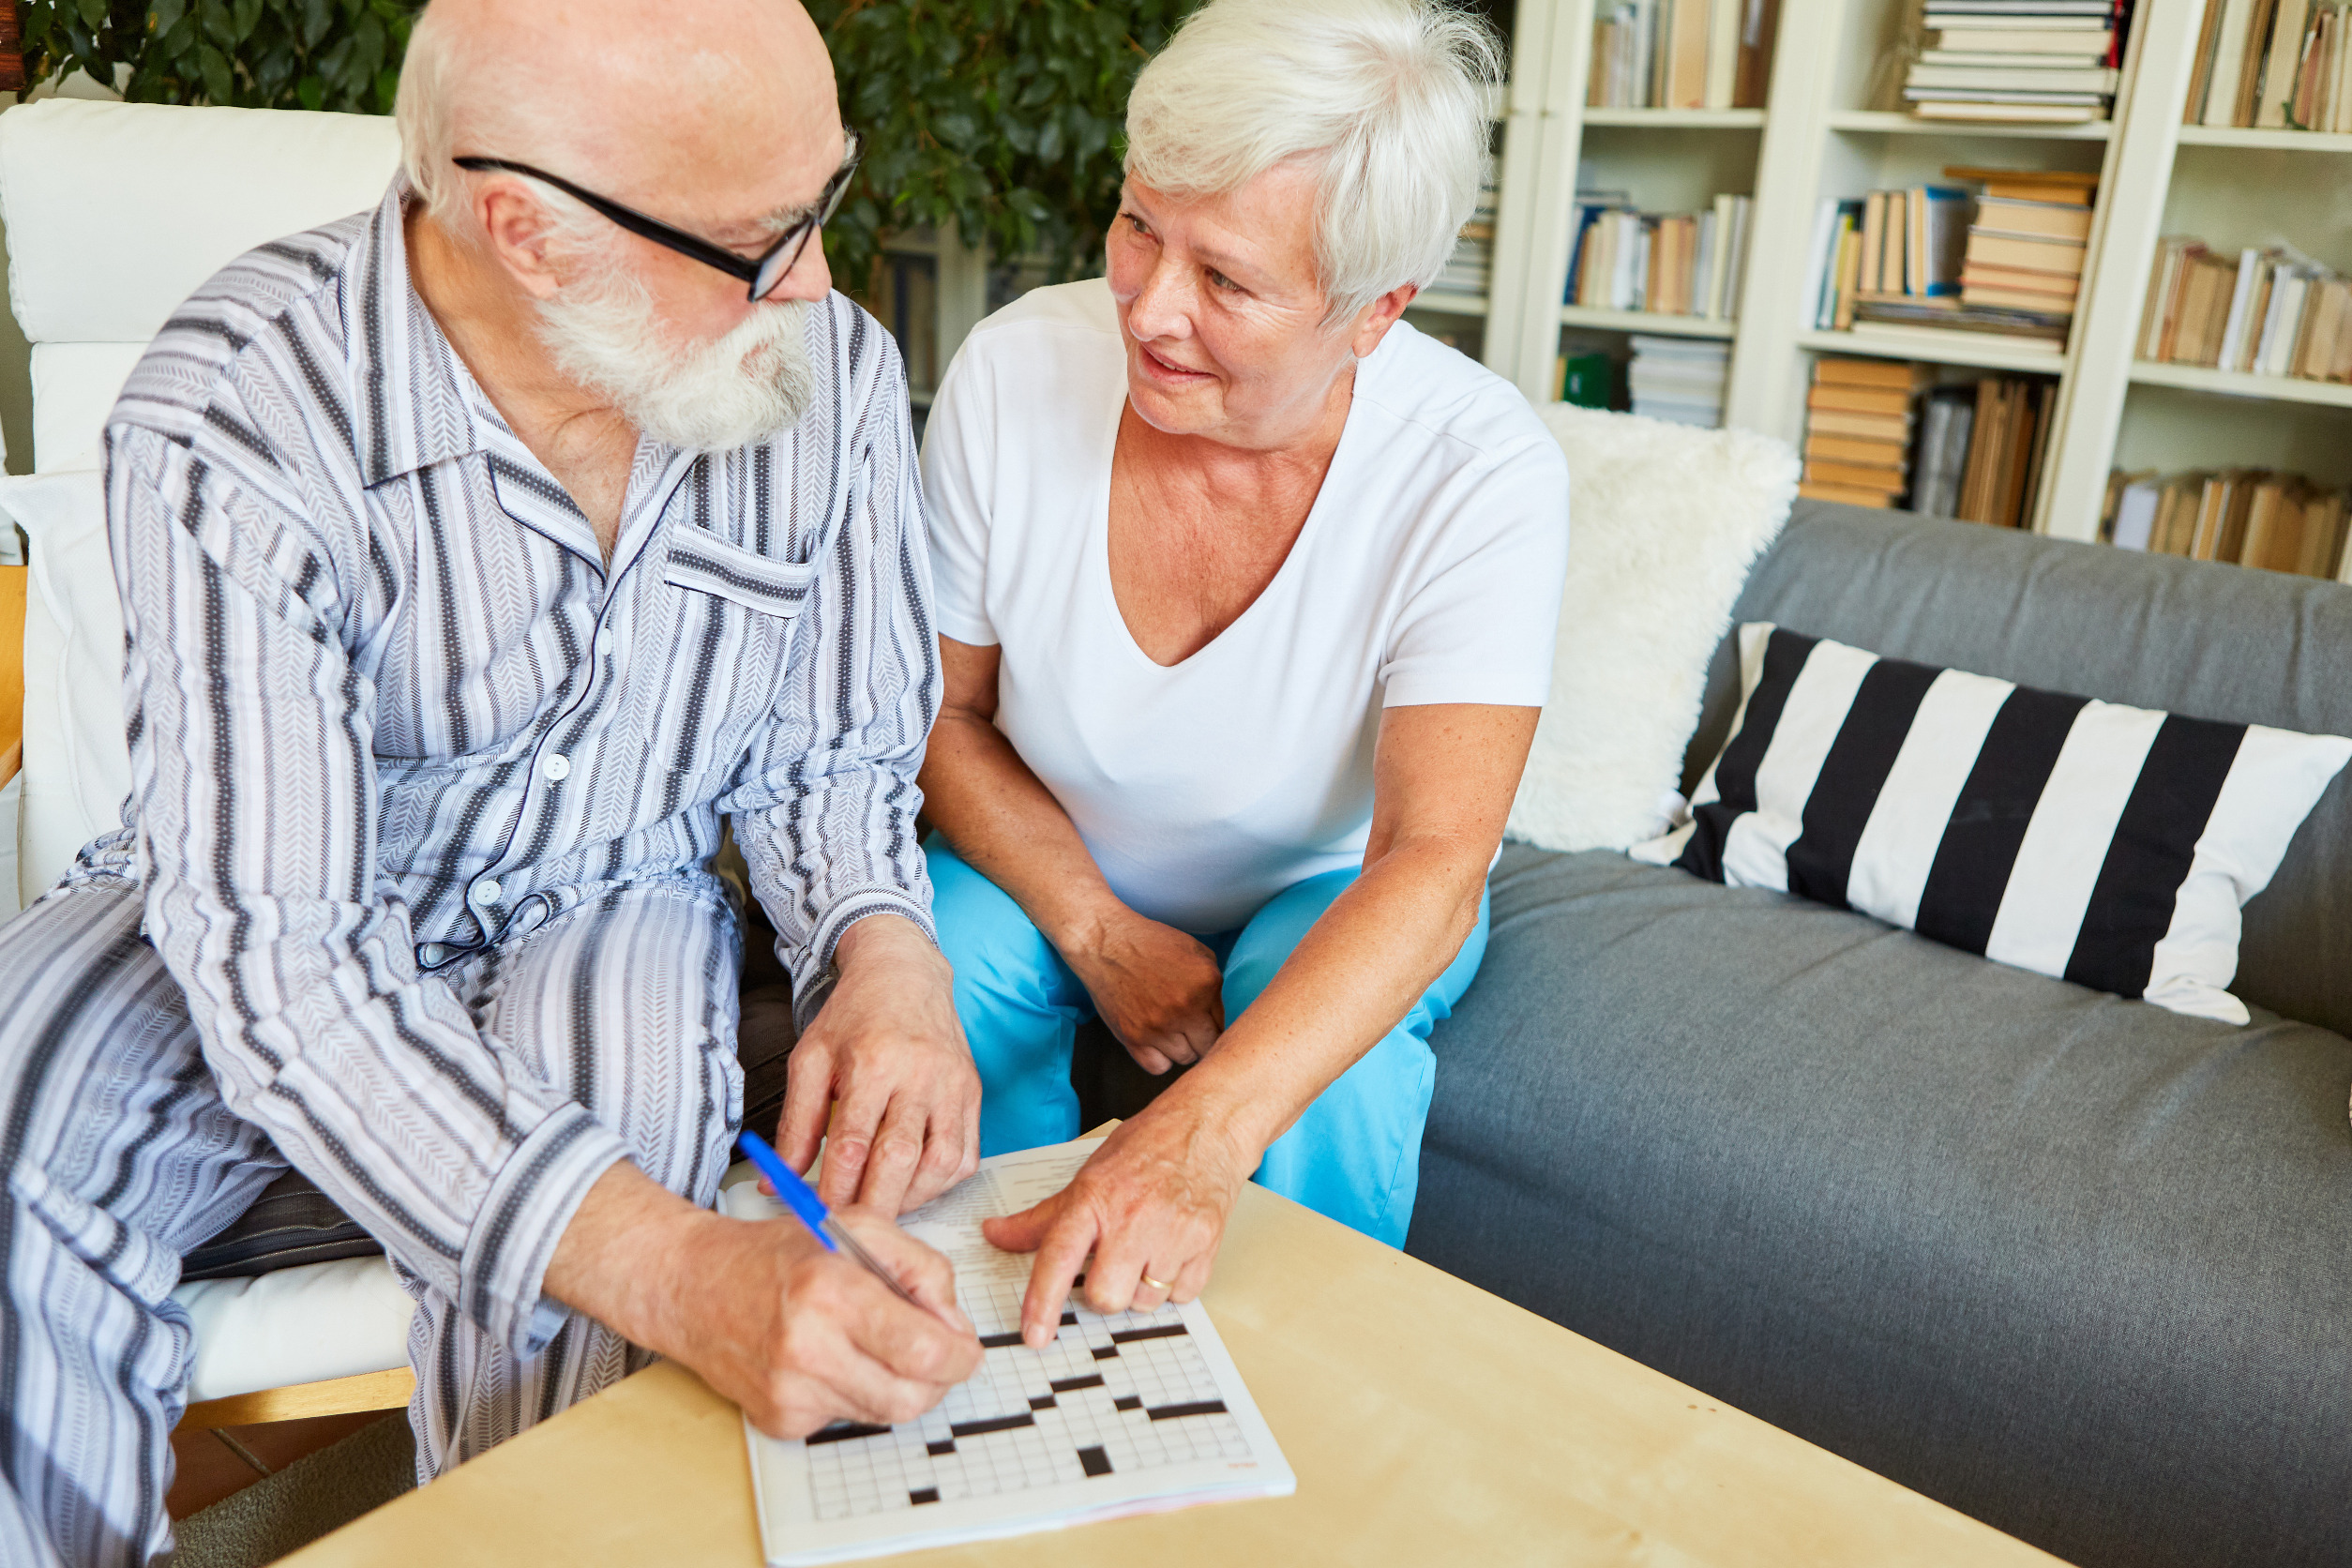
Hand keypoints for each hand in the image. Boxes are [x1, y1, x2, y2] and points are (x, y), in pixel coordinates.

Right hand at [668, 1204, 982, 1437]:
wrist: (694, 1286)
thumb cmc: (777, 1253)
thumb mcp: (859, 1228)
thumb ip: (921, 1269)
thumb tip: (955, 1326)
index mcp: (831, 1292)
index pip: (924, 1351)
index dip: (960, 1355)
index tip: (965, 1348)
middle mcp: (807, 1348)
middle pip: (912, 1397)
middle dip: (939, 1379)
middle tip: (937, 1354)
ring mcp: (791, 1392)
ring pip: (885, 1414)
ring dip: (899, 1384)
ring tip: (876, 1344)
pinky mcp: (780, 1420)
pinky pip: (848, 1419)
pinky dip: (858, 1392)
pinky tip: (834, 1359)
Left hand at [779, 914, 979, 1213]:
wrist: (905, 975)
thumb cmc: (855, 1017)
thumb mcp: (810, 1060)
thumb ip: (795, 1124)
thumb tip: (776, 1181)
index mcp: (873, 1062)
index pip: (853, 1143)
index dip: (835, 1189)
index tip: (819, 1217)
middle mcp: (920, 1073)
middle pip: (900, 1159)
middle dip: (874, 1205)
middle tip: (853, 1231)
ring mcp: (952, 1085)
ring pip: (940, 1162)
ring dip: (911, 1199)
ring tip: (883, 1208)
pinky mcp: (972, 1093)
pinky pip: (966, 1154)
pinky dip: (942, 1182)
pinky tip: (914, 1187)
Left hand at [979, 1104, 1252, 1346]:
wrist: (1207, 1126)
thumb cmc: (1147, 1148)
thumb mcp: (1088, 1177)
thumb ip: (1043, 1217)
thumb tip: (996, 1235)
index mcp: (1094, 1199)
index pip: (1058, 1257)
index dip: (1042, 1301)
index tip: (1034, 1336)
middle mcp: (1132, 1218)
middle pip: (1104, 1297)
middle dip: (1102, 1293)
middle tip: (1109, 1265)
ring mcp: (1172, 1233)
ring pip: (1144, 1302)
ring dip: (1141, 1288)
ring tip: (1146, 1249)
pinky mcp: (1205, 1245)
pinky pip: (1181, 1296)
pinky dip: (1173, 1282)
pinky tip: (1172, 1249)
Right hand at [1062, 908, 1224, 1074]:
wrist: (1105, 943)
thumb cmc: (1150, 943)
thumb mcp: (1195, 951)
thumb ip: (1213, 985)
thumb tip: (1218, 1016)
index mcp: (1206, 985)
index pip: (1223, 1024)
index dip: (1213, 1023)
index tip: (1202, 1019)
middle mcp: (1185, 1009)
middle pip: (1208, 1047)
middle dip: (1202, 1039)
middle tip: (1190, 1029)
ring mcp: (1158, 1027)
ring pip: (1185, 1058)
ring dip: (1181, 1047)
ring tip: (1170, 1030)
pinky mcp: (1133, 1038)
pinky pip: (1158, 1067)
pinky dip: (1160, 1058)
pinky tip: (1156, 1041)